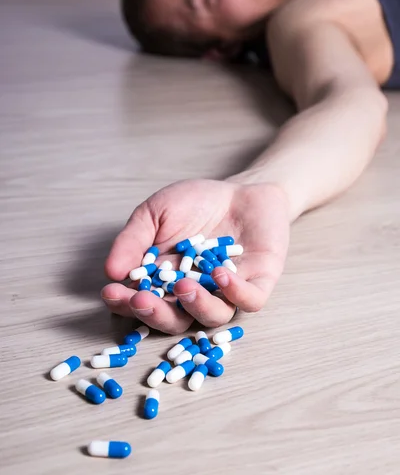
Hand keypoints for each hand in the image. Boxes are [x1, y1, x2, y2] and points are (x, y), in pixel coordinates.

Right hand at [102, 179, 289, 333]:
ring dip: (196, 306)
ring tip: (184, 286)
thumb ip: (134, 239)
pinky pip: (250, 300)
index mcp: (166, 282)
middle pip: (174, 320)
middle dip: (156, 314)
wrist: (240, 191)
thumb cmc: (196, 203)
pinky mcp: (257, 283)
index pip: (142, 303)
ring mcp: (227, 292)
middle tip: (143, 299)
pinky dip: (235, 293)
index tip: (112, 292)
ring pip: (213, 316)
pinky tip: (219, 274)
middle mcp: (195, 295)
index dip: (126, 303)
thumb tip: (111, 271)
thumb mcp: (156, 213)